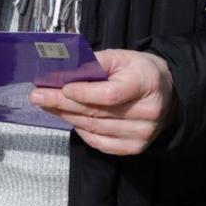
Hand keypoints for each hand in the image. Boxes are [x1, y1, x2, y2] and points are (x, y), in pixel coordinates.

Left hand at [30, 48, 172, 156]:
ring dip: (67, 117)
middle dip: (62, 103)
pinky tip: (71, 119)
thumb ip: (95, 62)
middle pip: (97, 112)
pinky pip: (99, 143)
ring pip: (94, 128)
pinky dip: (82, 132)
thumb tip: (64, 71)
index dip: (83, 93)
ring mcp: (142, 133)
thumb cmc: (140, 72)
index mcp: (146, 83)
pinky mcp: (135, 147)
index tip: (61, 87)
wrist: (167, 94)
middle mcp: (147, 112)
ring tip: (48, 106)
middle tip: (38, 96)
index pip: (110, 94)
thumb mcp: (122, 57)